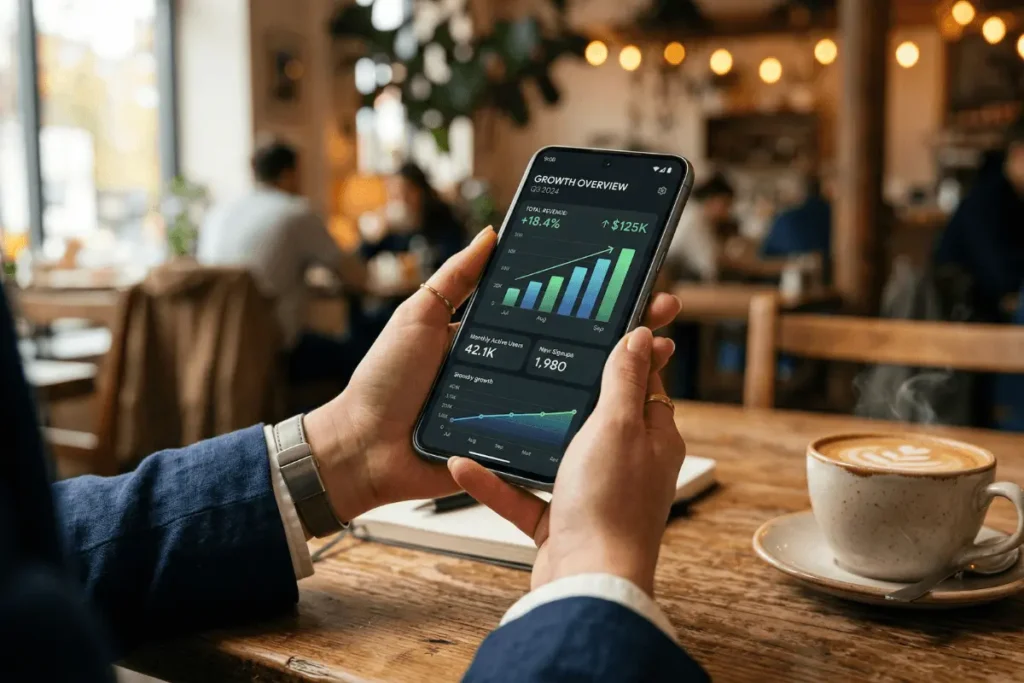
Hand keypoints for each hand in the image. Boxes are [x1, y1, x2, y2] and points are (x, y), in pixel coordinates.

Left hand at [304, 226, 682, 523]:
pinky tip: (628, 403)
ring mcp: (516, 408)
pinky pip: (558, 431)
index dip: (590, 297)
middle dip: (623, 329)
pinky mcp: (514, 444)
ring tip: (661, 352)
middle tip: (662, 311)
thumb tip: (491, 234)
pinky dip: (594, 420)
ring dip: (622, 372)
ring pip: (579, 389)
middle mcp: (512, 371)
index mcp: (492, 338)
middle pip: (578, 348)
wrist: (364, 447)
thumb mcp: (419, 316)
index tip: (628, 280)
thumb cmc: (384, 382)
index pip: (553, 310)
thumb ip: (455, 279)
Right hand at [449, 326, 685, 595]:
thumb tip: (643, 336)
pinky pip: (521, 494)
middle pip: (594, 415)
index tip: (597, 324)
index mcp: (651, 438)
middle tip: (530, 358)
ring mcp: (591, 494)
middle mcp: (625, 465)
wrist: (586, 584)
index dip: (623, 352)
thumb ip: (625, 380)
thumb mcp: (618, 427)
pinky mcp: (559, 523)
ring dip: (518, 437)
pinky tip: (462, 465)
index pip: (642, 383)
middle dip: (562, 390)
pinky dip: (493, 480)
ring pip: (551, 454)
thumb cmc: (611, 508)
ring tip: (488, 407)